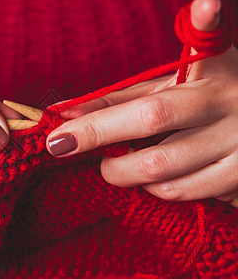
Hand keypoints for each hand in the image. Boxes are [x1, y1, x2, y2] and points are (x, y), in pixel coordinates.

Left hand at [47, 0, 237, 201]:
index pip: (145, 112)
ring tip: (134, 161)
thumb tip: (65, 111)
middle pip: (155, 160)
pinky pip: (189, 198)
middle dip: (113, 167)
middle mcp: (232, 118)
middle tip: (101, 160)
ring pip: (169, 187)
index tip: (58, 140)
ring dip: (136, 179)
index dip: (98, 128)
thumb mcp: (168, 81)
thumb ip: (117, 98)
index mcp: (209, 80)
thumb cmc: (206, 88)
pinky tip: (164, 172)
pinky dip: (163, 189)